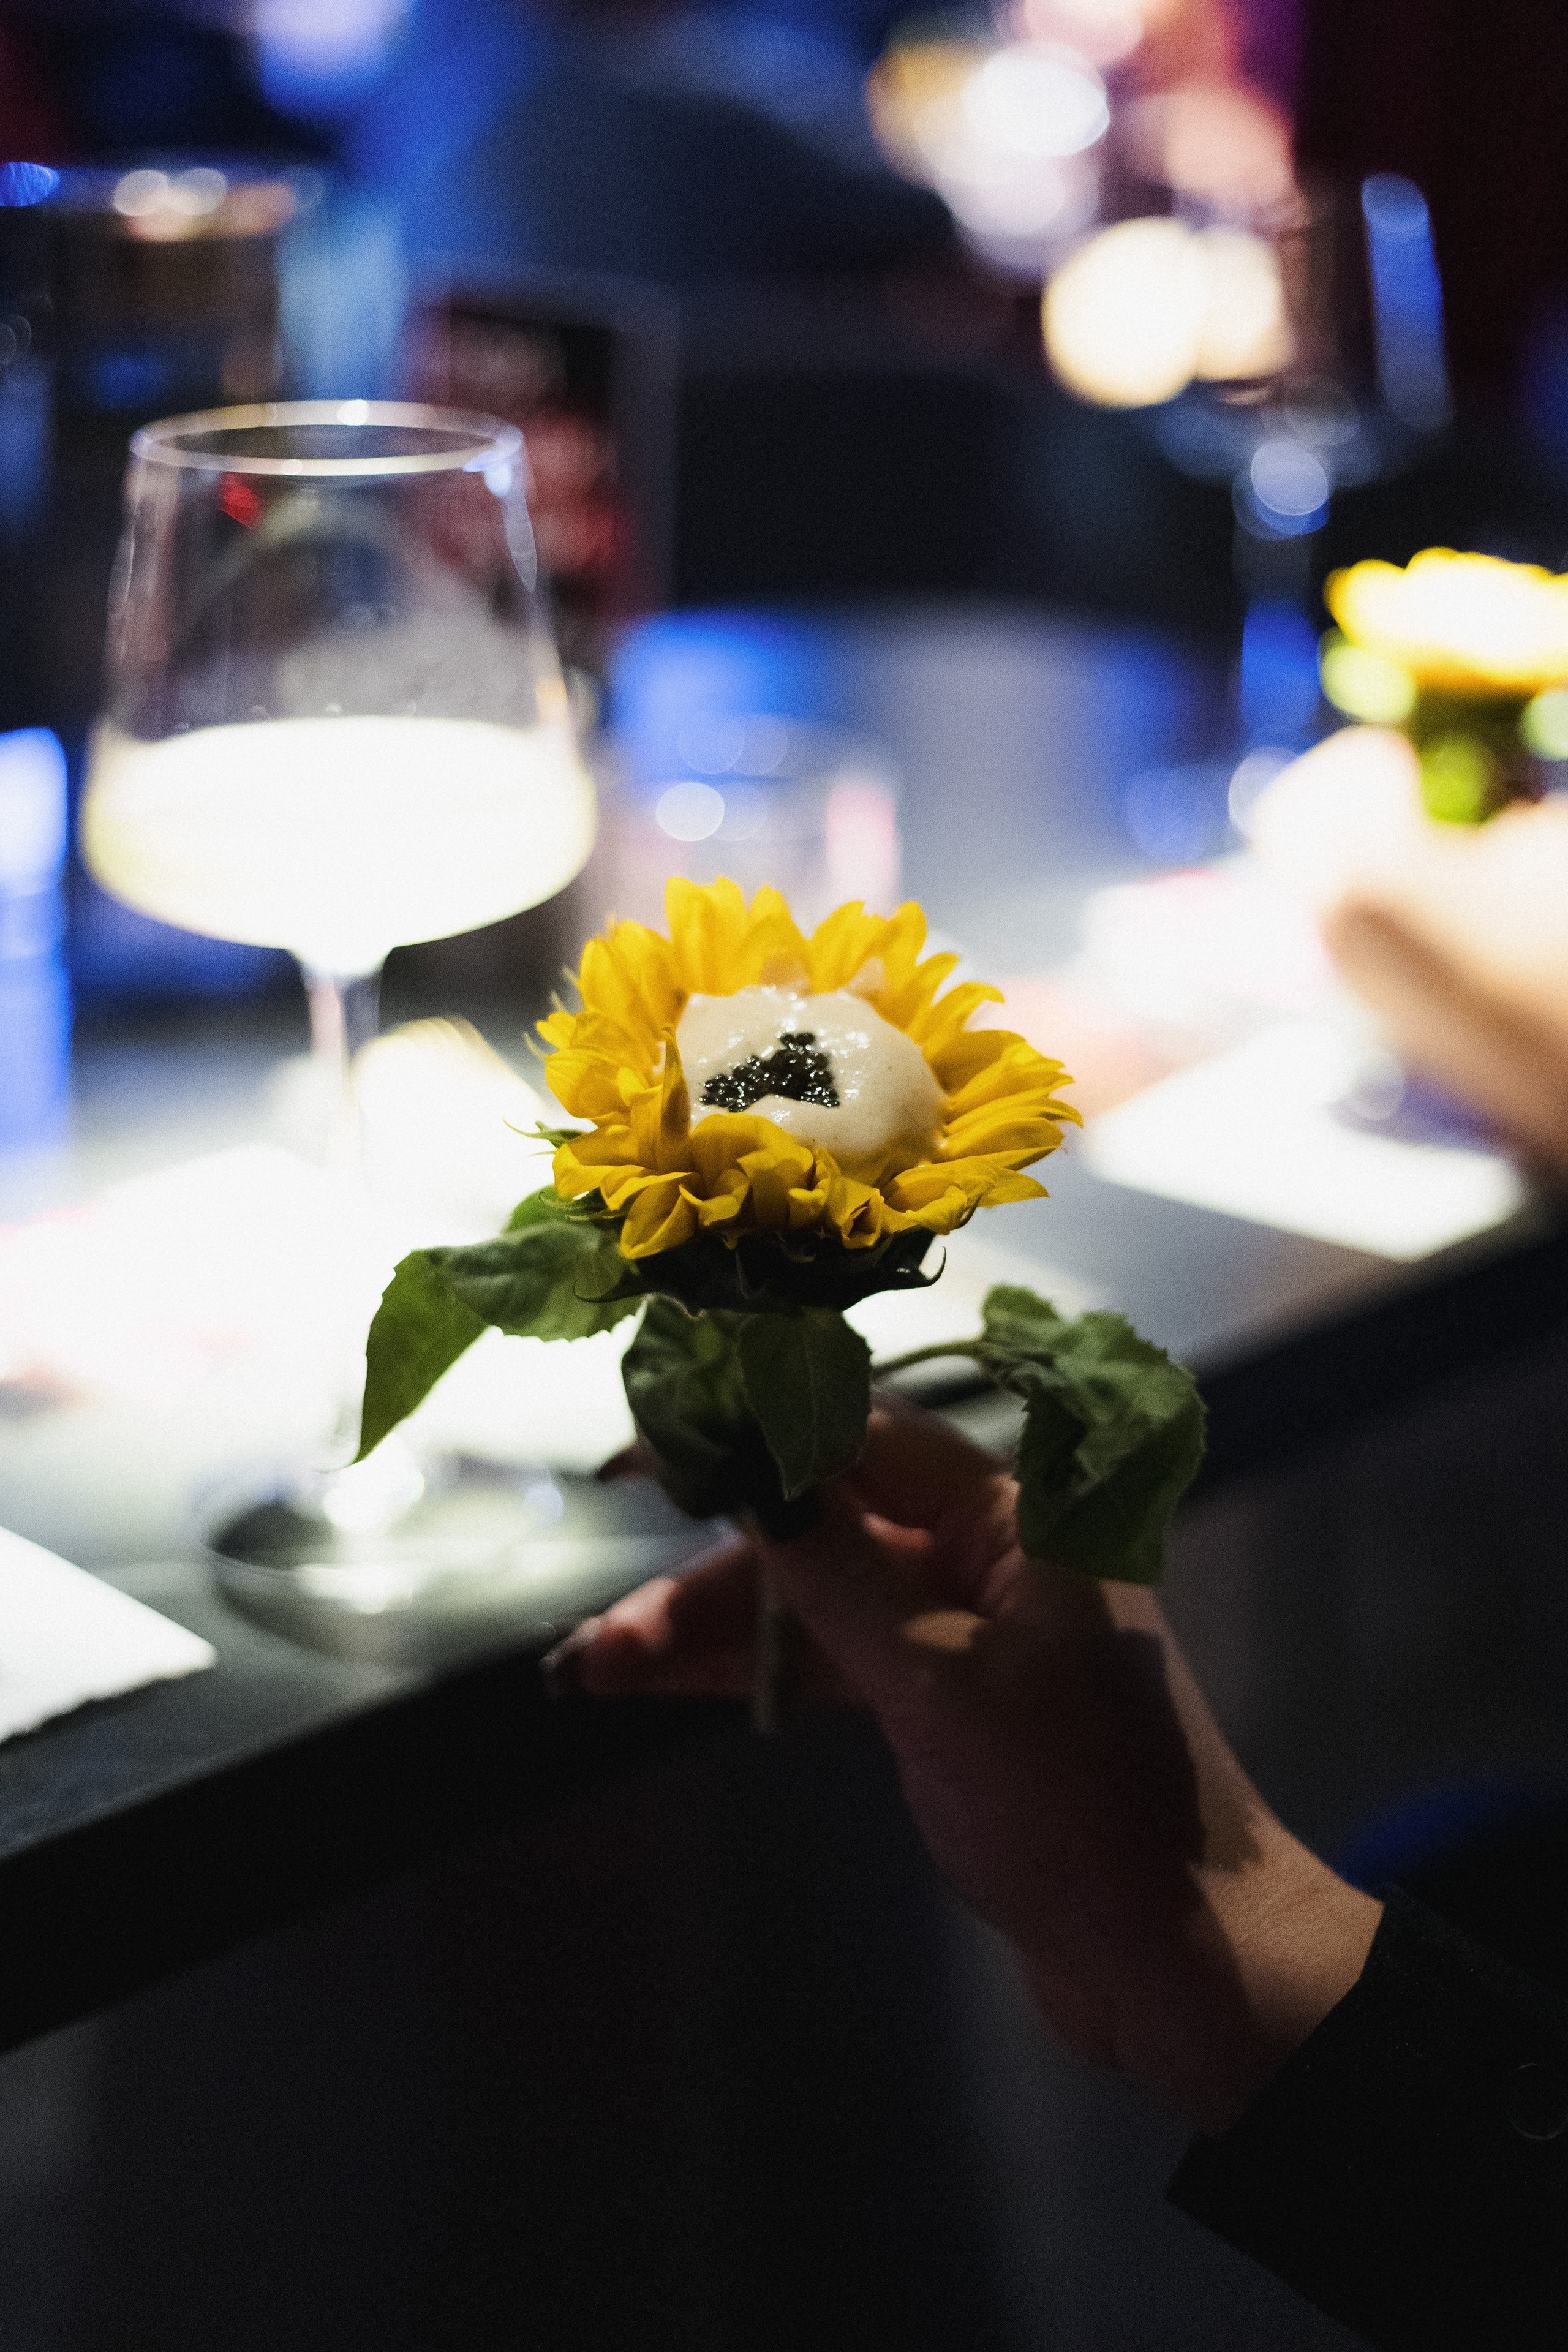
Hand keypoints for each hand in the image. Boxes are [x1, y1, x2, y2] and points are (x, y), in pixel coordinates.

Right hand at [549, 1401, 1380, 2131]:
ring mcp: (970, 1632)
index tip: (647, 1452)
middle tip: (600, 1623)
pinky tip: (662, 1685)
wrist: (1178, 1960)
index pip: (861, 1438)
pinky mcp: (950, 1706)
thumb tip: (748, 1465)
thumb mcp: (939, 1684)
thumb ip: (836, 1576)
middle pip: (823, 1528)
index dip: (750, 1436)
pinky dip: (759, 1676)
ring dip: (711, 1634)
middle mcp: (993, 1555)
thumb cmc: (1075, 1807)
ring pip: (816, 1603)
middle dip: (710, 1576)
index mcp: (1018, 1517)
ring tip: (591, 1670)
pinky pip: (835, 1664)